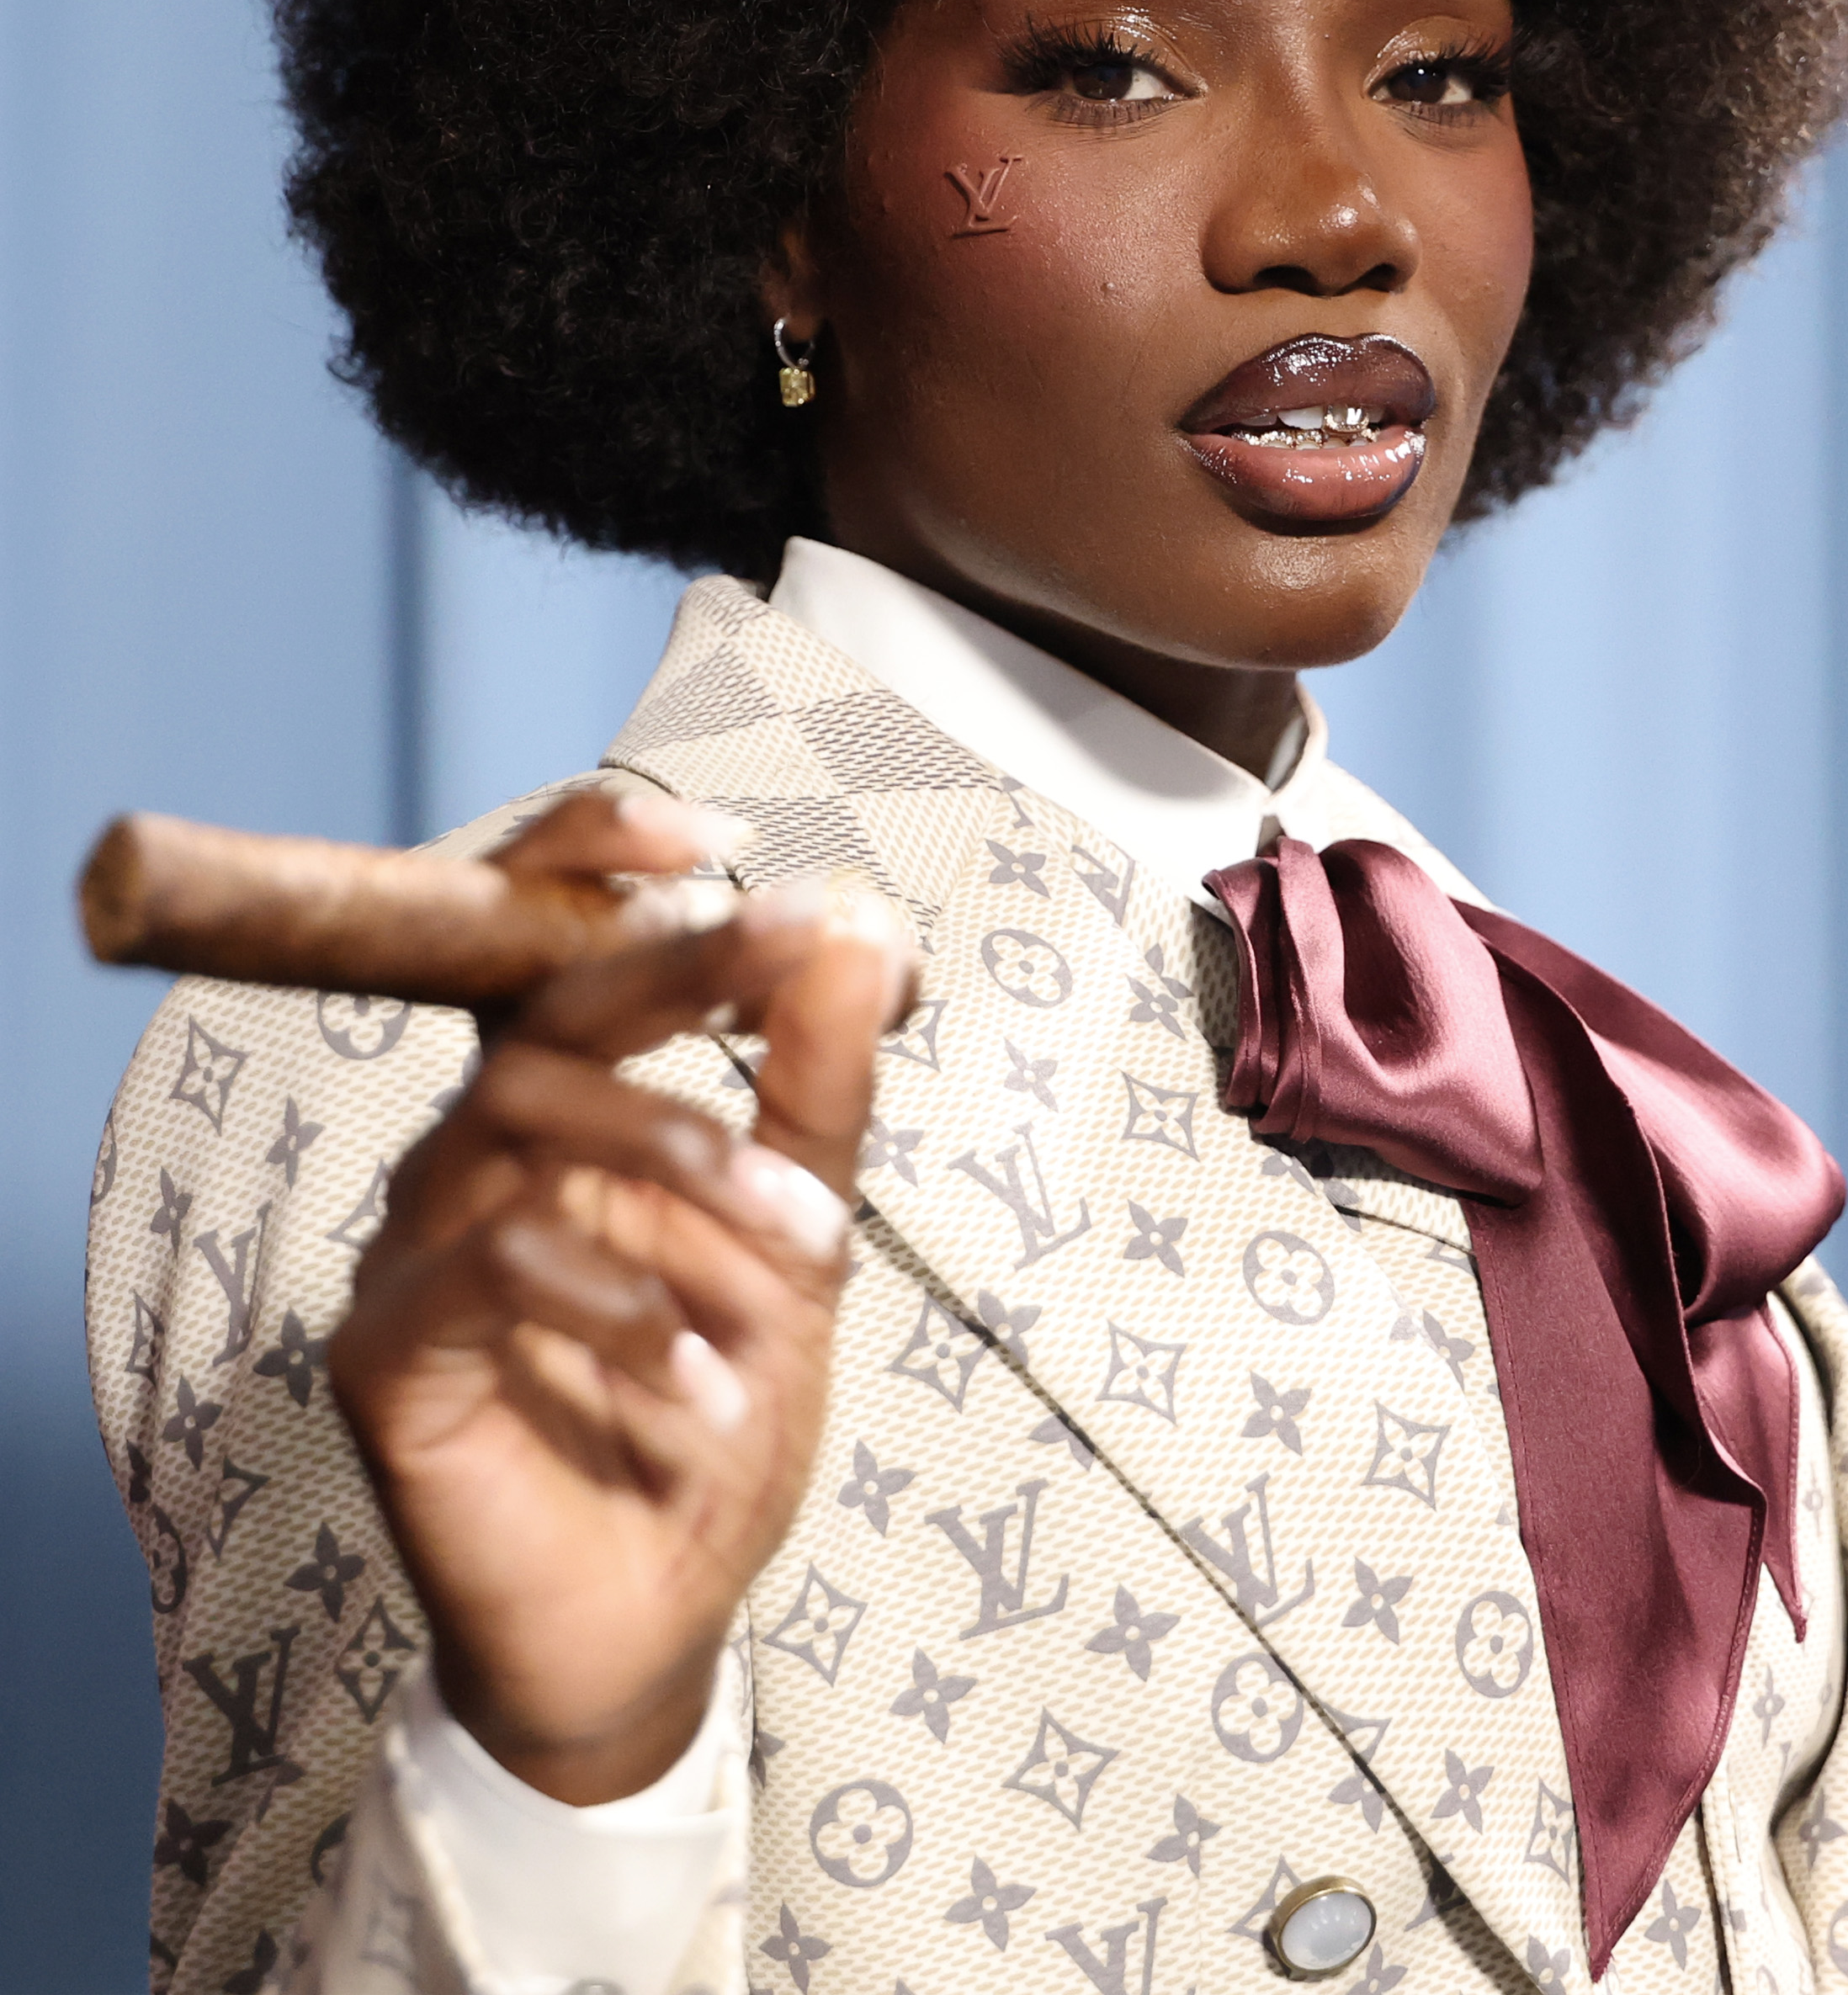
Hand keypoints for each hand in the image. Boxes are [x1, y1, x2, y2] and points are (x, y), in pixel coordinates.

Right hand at [327, 785, 914, 1803]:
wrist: (652, 1619)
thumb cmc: (710, 1408)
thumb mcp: (801, 1243)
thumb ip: (818, 1091)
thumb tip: (861, 928)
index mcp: (561, 1103)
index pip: (542, 935)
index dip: (596, 851)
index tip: (716, 829)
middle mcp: (472, 1151)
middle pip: (543, 1005)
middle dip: (677, 965)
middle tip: (794, 951)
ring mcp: (415, 1245)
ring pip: (521, 1119)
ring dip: (684, 1162)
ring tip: (806, 1257)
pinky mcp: (384, 1351)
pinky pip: (486, 1269)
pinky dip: (613, 1305)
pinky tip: (703, 1376)